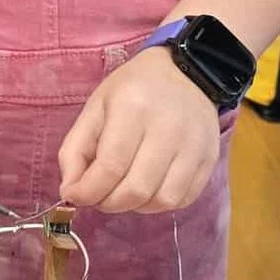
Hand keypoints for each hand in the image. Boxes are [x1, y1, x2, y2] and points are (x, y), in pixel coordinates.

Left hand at [57, 48, 223, 214]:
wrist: (187, 73)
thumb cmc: (134, 90)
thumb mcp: (96, 108)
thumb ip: (75, 150)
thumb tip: (70, 192)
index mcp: (133, 108)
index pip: (110, 166)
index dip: (88, 192)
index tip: (75, 196)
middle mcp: (168, 128)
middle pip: (136, 190)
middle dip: (108, 203)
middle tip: (98, 196)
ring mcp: (194, 146)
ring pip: (161, 201)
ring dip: (134, 207)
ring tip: (123, 191)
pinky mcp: (210, 159)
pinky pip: (182, 199)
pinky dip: (159, 204)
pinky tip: (148, 188)